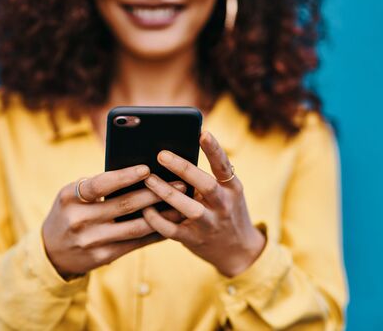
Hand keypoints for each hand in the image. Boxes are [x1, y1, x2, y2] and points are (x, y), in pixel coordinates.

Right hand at [42, 165, 184, 277]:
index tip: (147, 168)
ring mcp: (91, 241)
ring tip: (181, 204)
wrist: (52, 251)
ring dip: (162, 215)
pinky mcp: (103, 256)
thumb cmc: (68, 212)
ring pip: (135, 226)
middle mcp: (79, 220)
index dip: (124, 176)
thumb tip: (138, 174)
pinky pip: (135, 243)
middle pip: (124, 205)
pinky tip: (169, 223)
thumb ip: (96, 185)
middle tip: (179, 183)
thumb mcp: (71, 195)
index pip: (100, 184)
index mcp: (70, 198)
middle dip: (155, 193)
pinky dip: (154, 233)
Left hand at [142, 131, 265, 277]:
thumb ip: (208, 176)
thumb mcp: (227, 192)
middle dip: (183, 168)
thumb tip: (176, 153)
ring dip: (166, 192)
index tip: (203, 133)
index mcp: (231, 188)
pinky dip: (157, 219)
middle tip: (161, 154)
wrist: (238, 250)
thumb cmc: (225, 211)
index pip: (224, 166)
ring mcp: (209, 224)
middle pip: (205, 184)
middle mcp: (223, 205)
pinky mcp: (194, 239)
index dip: (214, 149)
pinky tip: (144, 209)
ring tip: (148, 178)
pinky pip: (172, 230)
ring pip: (188, 208)